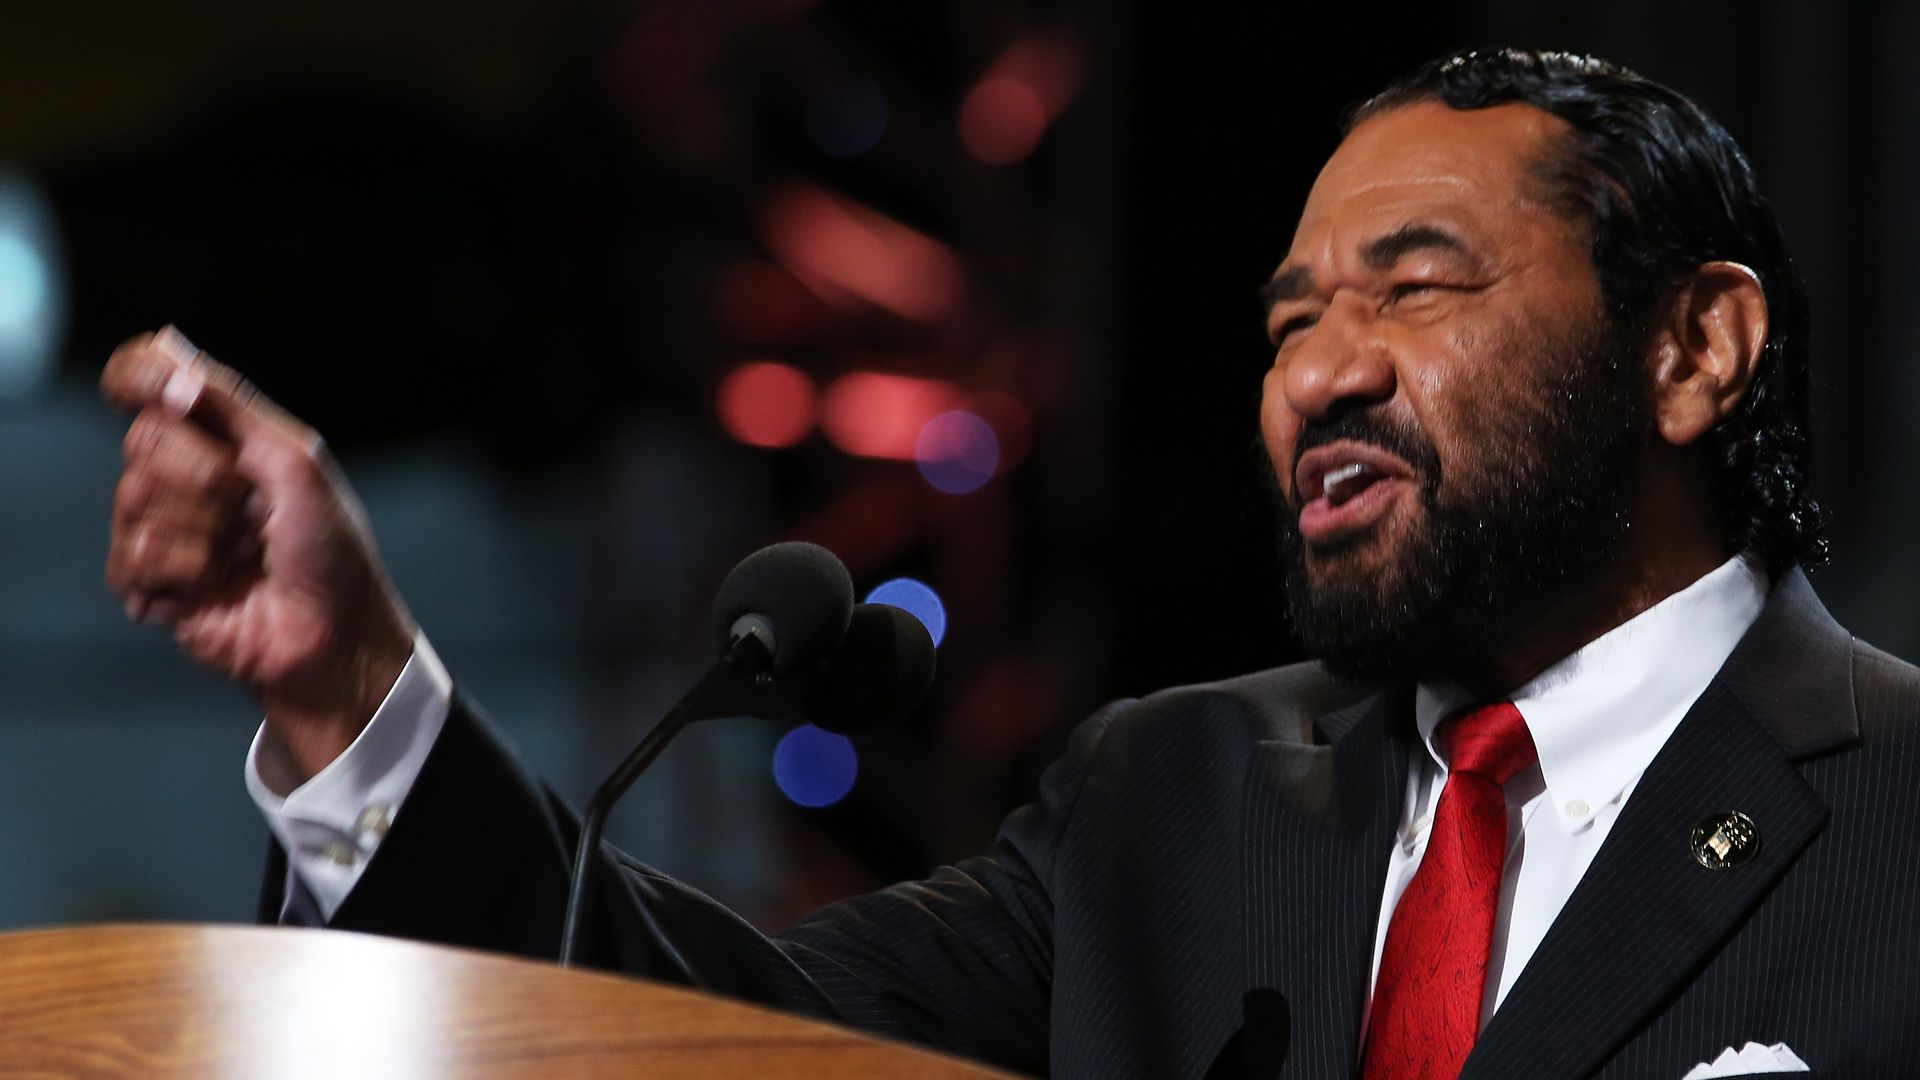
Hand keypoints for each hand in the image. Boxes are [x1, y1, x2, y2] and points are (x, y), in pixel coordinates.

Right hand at [102, 327, 415, 784]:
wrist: (333, 634)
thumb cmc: (329, 550)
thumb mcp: (296, 461)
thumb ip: (234, 405)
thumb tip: (172, 356)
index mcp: (224, 436)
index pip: (152, 381)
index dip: (143, 376)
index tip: (164, 389)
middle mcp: (185, 474)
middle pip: (145, 439)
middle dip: (205, 475)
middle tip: (250, 510)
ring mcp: (163, 527)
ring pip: (134, 496)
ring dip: (201, 530)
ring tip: (241, 555)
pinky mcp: (149, 583)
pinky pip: (131, 558)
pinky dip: (183, 572)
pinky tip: (215, 587)